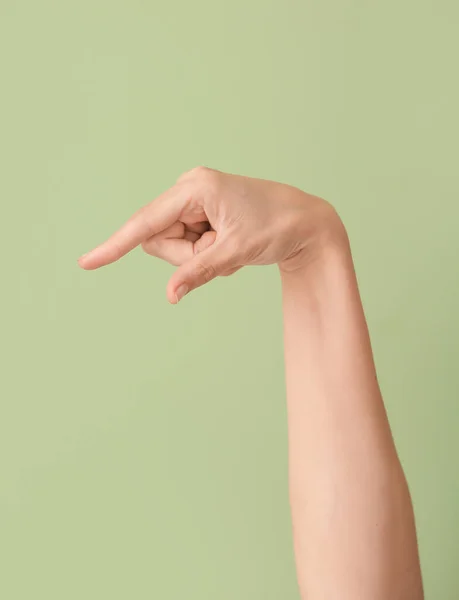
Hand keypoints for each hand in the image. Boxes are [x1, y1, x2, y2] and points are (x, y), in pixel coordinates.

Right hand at [78, 166, 339, 302]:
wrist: (307, 221)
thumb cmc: (278, 227)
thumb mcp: (236, 252)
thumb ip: (198, 272)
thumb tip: (170, 295)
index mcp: (195, 188)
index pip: (145, 222)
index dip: (115, 245)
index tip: (87, 262)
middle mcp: (190, 188)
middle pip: (158, 238)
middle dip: (186, 256)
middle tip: (221, 253)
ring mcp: (195, 200)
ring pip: (172, 245)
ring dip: (199, 256)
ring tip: (230, 247)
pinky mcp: (201, 211)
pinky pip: (187, 243)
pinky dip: (207, 253)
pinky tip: (230, 244)